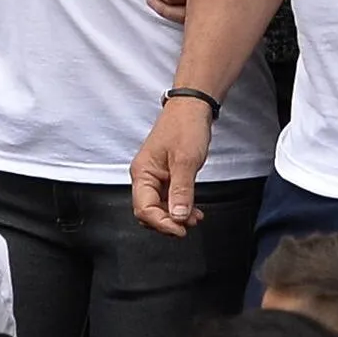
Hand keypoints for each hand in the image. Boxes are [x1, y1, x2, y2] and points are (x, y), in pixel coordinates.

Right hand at [129, 96, 214, 235]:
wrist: (193, 107)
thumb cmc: (185, 126)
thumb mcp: (185, 161)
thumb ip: (181, 191)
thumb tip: (177, 216)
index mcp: (142, 173)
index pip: (144, 209)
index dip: (162, 223)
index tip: (181, 229)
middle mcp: (145, 177)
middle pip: (148, 212)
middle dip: (168, 223)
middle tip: (189, 225)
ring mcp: (155, 177)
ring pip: (159, 208)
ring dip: (175, 217)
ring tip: (195, 218)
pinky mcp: (166, 176)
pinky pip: (168, 199)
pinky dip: (180, 208)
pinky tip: (193, 210)